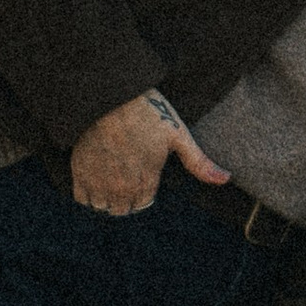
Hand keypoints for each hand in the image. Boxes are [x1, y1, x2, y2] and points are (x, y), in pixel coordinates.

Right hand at [71, 90, 230, 215]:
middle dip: (126, 199)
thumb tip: (226, 179)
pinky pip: (81, 199)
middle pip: (123, 209)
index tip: (142, 178)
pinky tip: (93, 178)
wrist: (109, 95)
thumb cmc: (147, 112)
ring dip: (106, 199)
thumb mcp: (179, 135)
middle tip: (125, 178)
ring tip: (109, 179)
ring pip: (103, 207)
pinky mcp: (79, 172)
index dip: (144, 193)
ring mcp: (99, 181)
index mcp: (147, 181)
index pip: (143, 204)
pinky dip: (87, 194)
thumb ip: (199, 163)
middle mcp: (122, 188)